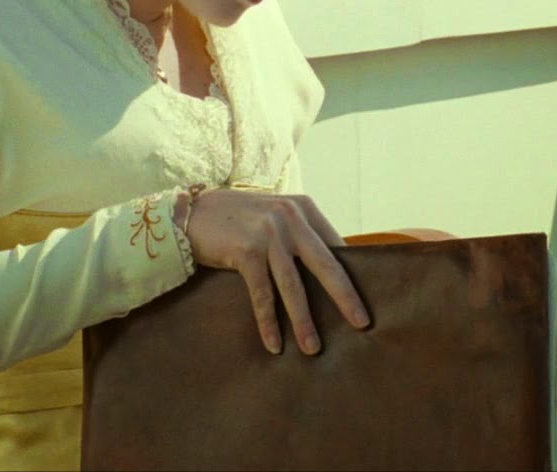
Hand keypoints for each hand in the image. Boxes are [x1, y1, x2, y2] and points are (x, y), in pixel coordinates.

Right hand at [181, 189, 370, 355]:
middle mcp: (289, 217)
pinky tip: (274, 344)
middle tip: (361, 323)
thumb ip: (300, 236)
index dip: (350, 275)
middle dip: (344, 297)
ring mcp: (267, 233)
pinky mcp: (246, 251)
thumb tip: (331, 274)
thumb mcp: (275, 218)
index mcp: (303, 208)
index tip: (363, 300)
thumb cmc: (238, 220)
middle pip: (324, 264)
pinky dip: (268, 321)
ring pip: (293, 285)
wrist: (192, 213)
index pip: (335, 246)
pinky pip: (262, 294)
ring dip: (304, 320)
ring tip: (313, 348)